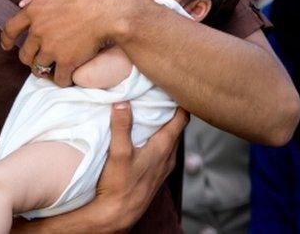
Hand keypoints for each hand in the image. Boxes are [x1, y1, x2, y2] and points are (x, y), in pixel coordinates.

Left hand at [2, 0, 138, 86]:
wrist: (108, 10)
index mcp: (35, 10)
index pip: (11, 28)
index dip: (7, 39)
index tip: (6, 46)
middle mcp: (38, 31)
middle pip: (24, 53)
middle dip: (29, 58)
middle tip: (38, 60)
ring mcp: (50, 48)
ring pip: (38, 68)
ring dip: (44, 71)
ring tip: (52, 71)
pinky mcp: (65, 61)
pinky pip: (58, 78)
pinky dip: (62, 80)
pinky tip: (68, 78)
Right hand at [90, 103, 188, 230]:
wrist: (118, 215)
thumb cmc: (120, 185)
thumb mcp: (119, 153)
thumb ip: (121, 127)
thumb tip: (122, 101)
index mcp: (164, 147)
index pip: (181, 118)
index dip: (180, 101)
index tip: (173, 85)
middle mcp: (168, 156)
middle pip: (177, 126)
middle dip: (171, 109)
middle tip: (161, 91)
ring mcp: (163, 166)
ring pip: (170, 138)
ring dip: (164, 124)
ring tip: (152, 108)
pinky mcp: (155, 173)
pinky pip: (163, 148)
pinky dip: (158, 137)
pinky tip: (145, 135)